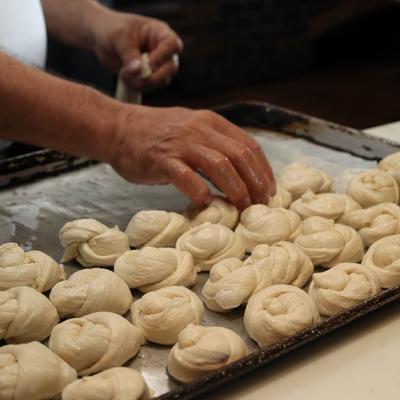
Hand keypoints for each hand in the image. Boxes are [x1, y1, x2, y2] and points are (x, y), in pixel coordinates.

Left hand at [91, 8, 181, 90]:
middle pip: (171, 68)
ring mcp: (158, 65)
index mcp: (160, 33)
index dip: (163, 56)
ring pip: (162, 81)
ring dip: (143, 83)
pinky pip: (150, 88)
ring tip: (124, 74)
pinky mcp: (149, 77)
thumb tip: (138, 72)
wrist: (101, 39)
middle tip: (136, 76)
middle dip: (154, 76)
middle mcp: (163, 50)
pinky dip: (138, 87)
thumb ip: (129, 54)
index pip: (173, 45)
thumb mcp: (119, 37)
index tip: (147, 62)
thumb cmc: (112, 29)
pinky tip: (125, 78)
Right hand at [110, 106, 275, 209]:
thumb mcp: (191, 129)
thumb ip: (213, 145)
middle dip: (256, 182)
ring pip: (219, 165)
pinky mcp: (161, 160)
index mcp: (210, 122)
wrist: (118, 127)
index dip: (264, 170)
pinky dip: (199, 191)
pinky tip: (205, 203)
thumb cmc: (157, 134)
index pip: (248, 145)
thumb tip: (238, 173)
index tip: (269, 191)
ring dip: (235, 189)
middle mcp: (199, 130)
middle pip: (239, 156)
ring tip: (241, 207)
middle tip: (260, 204)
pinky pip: (186, 176)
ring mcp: (180, 144)